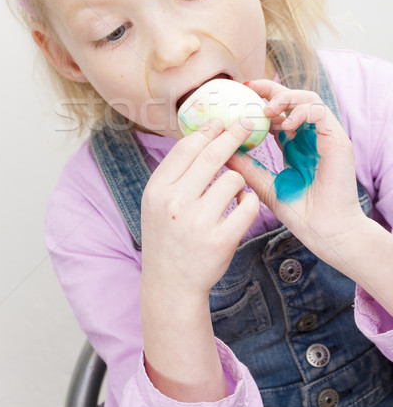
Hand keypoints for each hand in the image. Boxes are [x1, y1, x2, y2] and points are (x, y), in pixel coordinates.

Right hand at [141, 118, 259, 299]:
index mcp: (157, 190)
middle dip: (233, 135)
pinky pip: (249, 205)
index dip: (206, 131)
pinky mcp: (222, 240)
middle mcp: (175, 203)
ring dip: (238, 180)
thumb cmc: (167, 236)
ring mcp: (199, 222)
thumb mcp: (157, 202)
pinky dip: (249, 202)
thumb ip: (175, 172)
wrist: (171, 284)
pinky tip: (240, 207)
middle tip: (246, 125)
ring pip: (235, 178)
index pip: (185, 148)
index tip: (220, 122)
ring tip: (231, 192)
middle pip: (212, 156)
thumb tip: (202, 135)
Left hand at [227, 80, 365, 263]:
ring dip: (285, 97)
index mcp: (293, 144)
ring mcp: (324, 137)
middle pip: (291, 99)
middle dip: (269, 90)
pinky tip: (285, 125)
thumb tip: (221, 150)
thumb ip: (246, 166)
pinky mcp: (337, 140)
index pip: (276, 113)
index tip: (237, 97)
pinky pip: (321, 112)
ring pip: (308, 99)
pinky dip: (302, 112)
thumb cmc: (300, 213)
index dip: (258, 101)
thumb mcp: (264, 185)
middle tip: (248, 88)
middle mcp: (308, 136)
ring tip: (266, 109)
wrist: (326, 233)